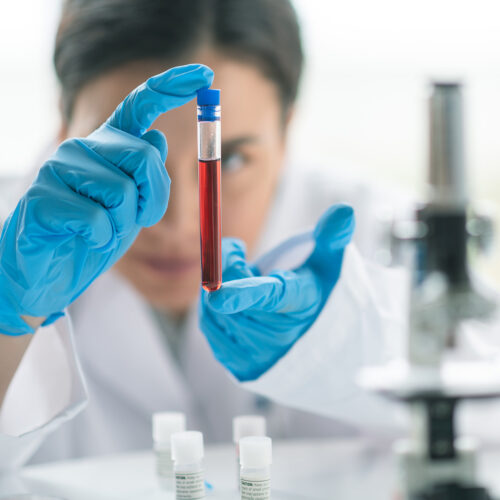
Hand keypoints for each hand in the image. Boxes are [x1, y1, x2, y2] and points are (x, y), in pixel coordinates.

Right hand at [0, 64, 212, 334]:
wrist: (47, 274)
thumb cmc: (93, 238)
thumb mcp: (132, 209)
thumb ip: (146, 177)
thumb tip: (158, 136)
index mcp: (108, 148)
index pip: (141, 105)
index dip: (172, 86)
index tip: (205, 73)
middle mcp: (84, 148)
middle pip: (145, 155)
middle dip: (155, 198)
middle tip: (137, 220)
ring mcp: (59, 168)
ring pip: (123, 191)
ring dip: (124, 224)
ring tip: (103, 231)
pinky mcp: (42, 197)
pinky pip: (98, 219)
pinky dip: (102, 240)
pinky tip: (85, 240)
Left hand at [199, 204, 354, 380]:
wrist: (321, 341)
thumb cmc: (322, 293)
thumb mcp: (332, 262)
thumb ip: (332, 235)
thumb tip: (343, 210)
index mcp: (301, 303)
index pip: (271, 296)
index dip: (243, 292)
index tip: (217, 293)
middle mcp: (280, 335)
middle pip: (233, 296)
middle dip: (228, 267)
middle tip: (238, 253)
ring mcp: (259, 354)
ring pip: (215, 311)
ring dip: (220, 286)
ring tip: (242, 280)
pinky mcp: (241, 366)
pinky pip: (210, 328)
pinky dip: (213, 307)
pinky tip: (231, 300)